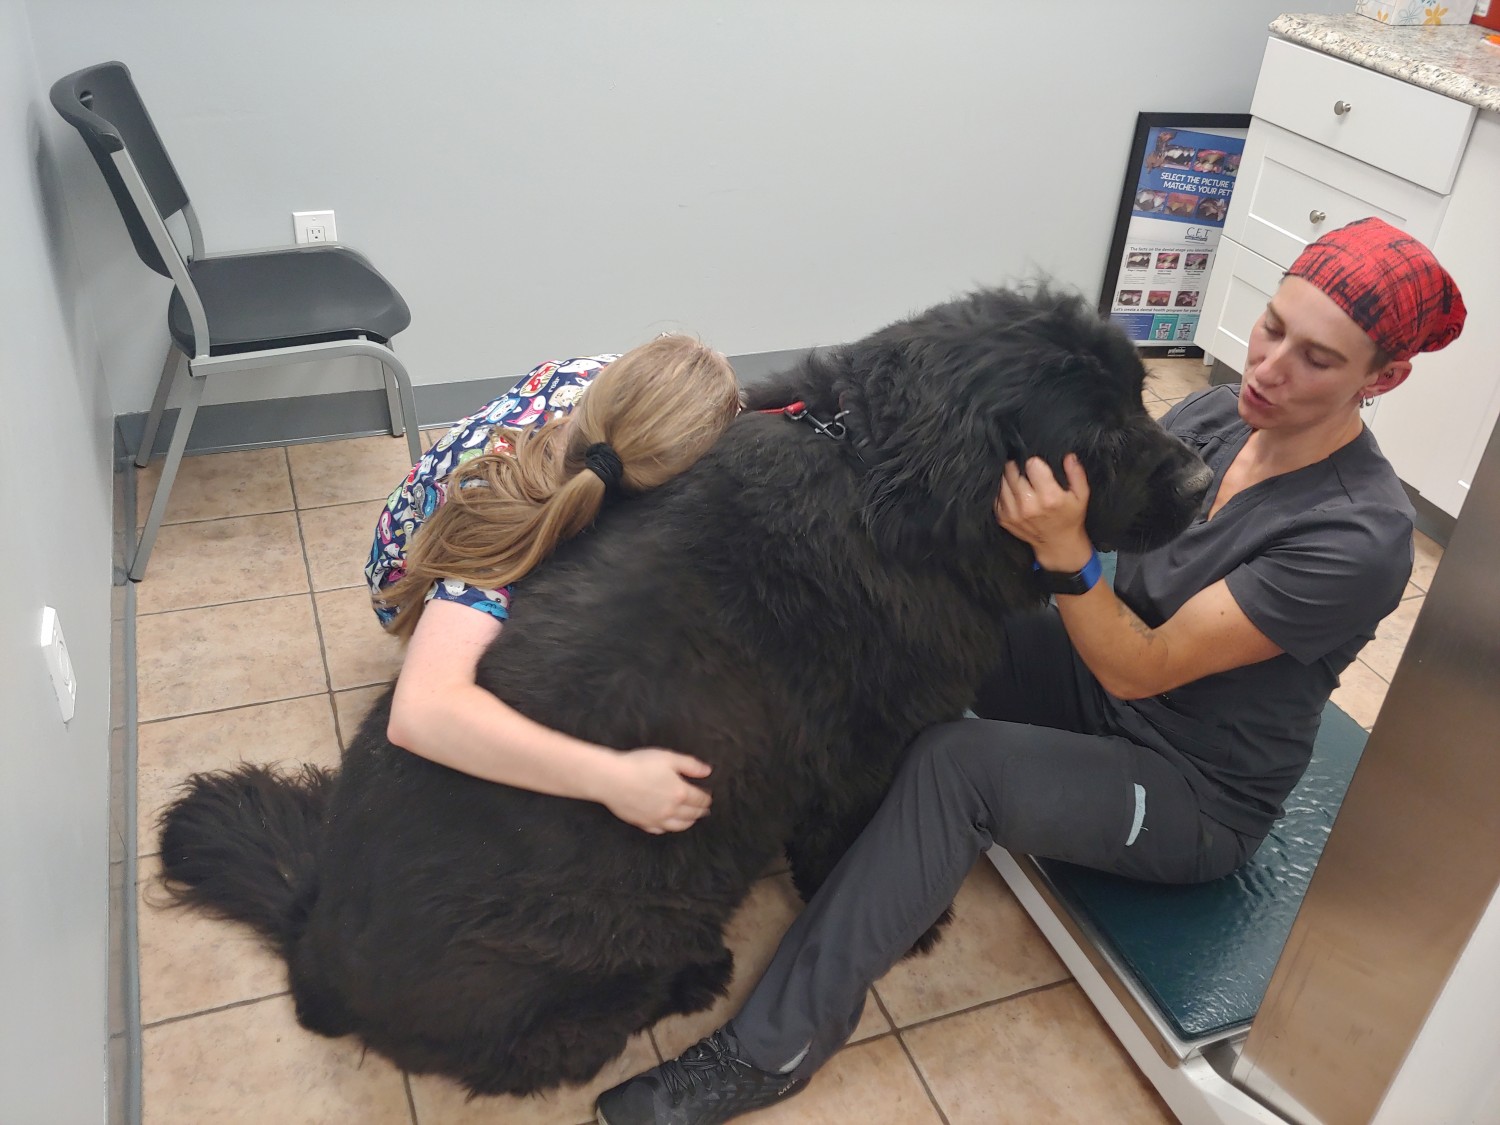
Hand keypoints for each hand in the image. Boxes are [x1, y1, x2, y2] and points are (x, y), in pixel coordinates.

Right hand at [603, 748, 712, 833]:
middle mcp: (671, 810)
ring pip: (678, 826)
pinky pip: (660, 830)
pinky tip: (668, 825)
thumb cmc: (638, 765)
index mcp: (681, 793)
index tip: (709, 795)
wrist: (611, 779)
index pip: (700, 799)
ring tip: (692, 819)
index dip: (707, 797)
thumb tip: (707, 772)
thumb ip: (690, 765)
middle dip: (701, 811)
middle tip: (705, 809)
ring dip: (688, 822)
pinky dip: (668, 828)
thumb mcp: (668, 758)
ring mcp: (656, 819)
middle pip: (692, 814)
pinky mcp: (642, 823)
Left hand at [995, 454, 1093, 571]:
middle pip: (1013, 471)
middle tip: (1026, 471)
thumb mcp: (1081, 495)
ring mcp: (1013, 513)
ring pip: (1003, 482)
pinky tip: (1015, 494)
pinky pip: (997, 495)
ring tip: (1021, 481)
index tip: (1038, 466)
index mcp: (1049, 497)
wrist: (1057, 544)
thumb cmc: (1070, 517)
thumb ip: (1076, 473)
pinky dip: (1004, 491)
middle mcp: (1028, 505)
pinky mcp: (1003, 518)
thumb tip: (1069, 456)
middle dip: (1019, 467)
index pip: (1032, 465)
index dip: (1035, 462)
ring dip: (1010, 478)